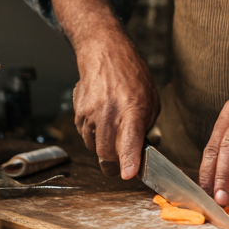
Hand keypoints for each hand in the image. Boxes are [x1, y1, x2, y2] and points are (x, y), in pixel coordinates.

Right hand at [72, 32, 158, 178]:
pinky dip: (95, 136)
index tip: (128, 174)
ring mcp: (90, 114)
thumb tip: (140, 148)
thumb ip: (145, 125)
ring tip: (114, 128)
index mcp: (132, 109)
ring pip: (94, 148)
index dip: (129, 160)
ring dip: (105, 147)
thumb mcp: (150, 100)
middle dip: (116, 163)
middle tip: (124, 163)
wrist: (105, 54)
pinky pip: (86, 136)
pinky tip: (103, 120)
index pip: (130, 140)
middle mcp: (109, 113)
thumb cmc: (132, 76)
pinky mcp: (78, 114)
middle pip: (107, 153)